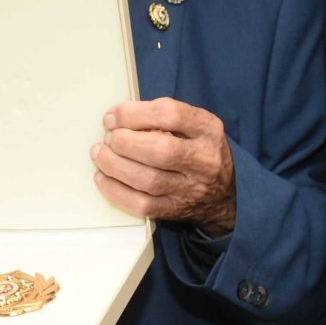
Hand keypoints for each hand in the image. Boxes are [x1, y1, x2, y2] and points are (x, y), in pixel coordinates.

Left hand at [90, 99, 235, 230]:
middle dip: (124, 142)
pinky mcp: (175, 210)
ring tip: (99, 154)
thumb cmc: (200, 151)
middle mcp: (203, 160)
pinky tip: (102, 178)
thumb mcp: (196, 125)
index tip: (112, 116)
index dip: (134, 114)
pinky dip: (116, 191)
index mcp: (208, 130)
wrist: (225, 195)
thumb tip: (118, 119)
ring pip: (148, 180)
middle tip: (108, 138)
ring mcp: (190, 189)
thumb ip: (163, 117)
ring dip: (114, 165)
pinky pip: (141, 205)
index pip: (170, 114)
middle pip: (160, 150)